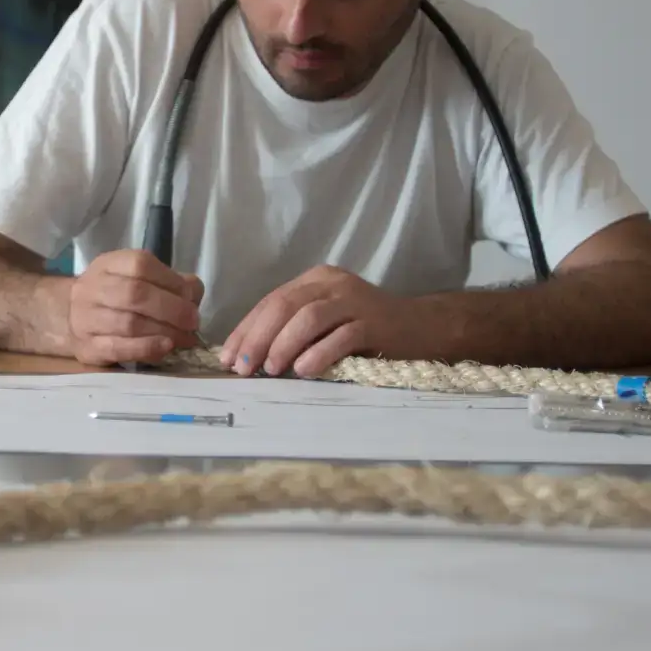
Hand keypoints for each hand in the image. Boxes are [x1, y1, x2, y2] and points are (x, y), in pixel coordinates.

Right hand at [67, 250, 203, 366]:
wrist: (68, 319)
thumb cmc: (114, 298)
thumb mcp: (138, 279)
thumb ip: (170, 282)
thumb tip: (194, 292)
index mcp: (109, 264)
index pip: (140, 265)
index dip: (170, 281)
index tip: (190, 296)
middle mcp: (93, 288)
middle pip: (134, 294)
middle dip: (171, 309)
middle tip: (193, 321)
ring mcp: (86, 318)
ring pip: (128, 323)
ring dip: (164, 331)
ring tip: (185, 338)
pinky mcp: (87, 347)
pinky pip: (118, 348)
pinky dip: (146, 348)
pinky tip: (165, 347)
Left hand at [219, 266, 424, 378]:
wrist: (422, 328)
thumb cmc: (366, 331)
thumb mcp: (326, 322)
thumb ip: (293, 329)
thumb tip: (248, 356)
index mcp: (316, 280)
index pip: (271, 301)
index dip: (246, 329)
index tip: (228, 357)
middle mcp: (333, 283)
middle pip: (285, 306)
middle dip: (258, 337)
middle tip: (243, 367)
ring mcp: (355, 300)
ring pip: (309, 317)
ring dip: (284, 344)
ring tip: (271, 370)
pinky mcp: (375, 322)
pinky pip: (341, 336)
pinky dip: (319, 353)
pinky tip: (304, 370)